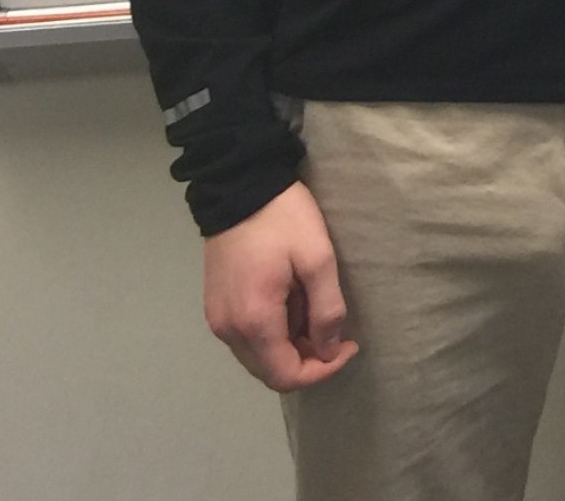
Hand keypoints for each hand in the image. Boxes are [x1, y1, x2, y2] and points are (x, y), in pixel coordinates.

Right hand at [201, 182, 357, 390]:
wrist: (238, 186)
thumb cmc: (283, 219)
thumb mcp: (318, 259)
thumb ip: (327, 309)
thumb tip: (330, 349)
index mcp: (253, 321)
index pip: (286, 376)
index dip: (323, 370)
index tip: (349, 345)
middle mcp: (227, 330)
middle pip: (270, 372)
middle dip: (308, 360)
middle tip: (334, 329)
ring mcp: (217, 319)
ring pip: (258, 357)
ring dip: (291, 346)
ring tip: (312, 308)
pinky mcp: (215, 306)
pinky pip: (247, 337)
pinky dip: (273, 333)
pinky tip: (291, 302)